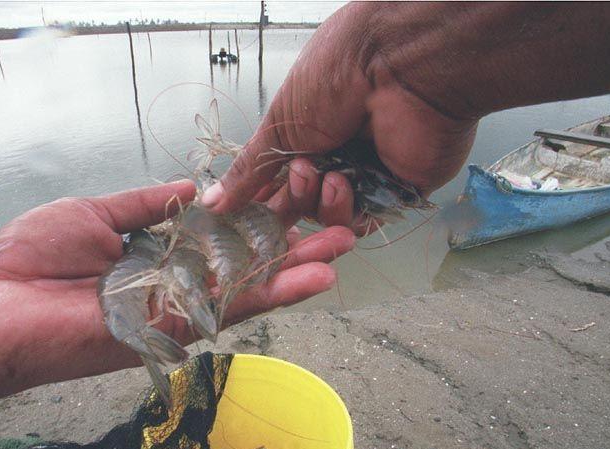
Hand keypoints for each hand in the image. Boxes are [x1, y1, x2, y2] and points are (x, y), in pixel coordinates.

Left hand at [0, 180, 353, 396]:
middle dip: (292, 248)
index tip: (299, 202)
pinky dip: (269, 294)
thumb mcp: (96, 214)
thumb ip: (146, 204)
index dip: (260, 222)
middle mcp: (176, 285)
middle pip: (245, 266)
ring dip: (296, 271)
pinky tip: (307, 279)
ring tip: (342, 252)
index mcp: (159, 255)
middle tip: (343, 229)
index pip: (221, 238)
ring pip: (248, 289)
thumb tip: (193, 188)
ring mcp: (177, 310)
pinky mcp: (170, 330)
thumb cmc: (32, 259)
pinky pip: (226, 310)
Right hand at [199, 3, 479, 221]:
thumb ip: (248, 170)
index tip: (241, 214)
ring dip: (318, 199)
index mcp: (306, 134)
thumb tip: (212, 203)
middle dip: (292, 197)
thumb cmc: (336, 76)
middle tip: (298, 175)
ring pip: (327, 215)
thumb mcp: (279, 123)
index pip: (275, 181)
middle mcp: (336, 154)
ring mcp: (366, 174)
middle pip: (300, 203)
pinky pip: (361, 222)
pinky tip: (346, 184)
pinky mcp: (395, 192)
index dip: (260, 199)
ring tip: (325, 172)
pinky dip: (347, 210)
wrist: (398, 66)